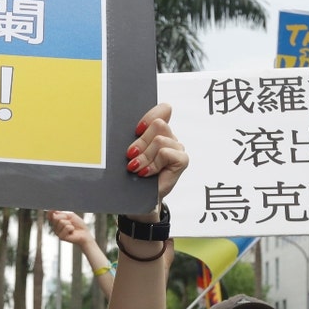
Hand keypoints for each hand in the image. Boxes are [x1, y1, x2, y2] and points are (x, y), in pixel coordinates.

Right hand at [47, 210, 91, 246]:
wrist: (84, 233)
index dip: (50, 211)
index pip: (49, 215)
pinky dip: (71, 228)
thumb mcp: (70, 215)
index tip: (53, 210)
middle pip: (55, 217)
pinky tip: (72, 232)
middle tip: (70, 221)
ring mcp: (57, 232)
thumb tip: (52, 212)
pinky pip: (66, 227)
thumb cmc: (78, 224)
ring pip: (61, 222)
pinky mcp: (61, 237)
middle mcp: (55, 227)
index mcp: (56, 222)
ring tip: (72, 227)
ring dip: (69, 223)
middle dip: (65, 217)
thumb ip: (61, 213)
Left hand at [125, 103, 188, 217]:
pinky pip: (166, 152)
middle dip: (141, 142)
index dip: (149, 117)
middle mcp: (170, 137)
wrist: (139, 199)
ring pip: (160, 140)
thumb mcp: (132, 152)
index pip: (164, 109)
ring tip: (137, 167)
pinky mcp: (182, 160)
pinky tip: (147, 172)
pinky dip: (154, 163)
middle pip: (158, 124)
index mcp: (159, 131)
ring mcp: (177, 148)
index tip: (137, 130)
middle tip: (132, 156)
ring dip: (145, 156)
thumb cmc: (134, 175)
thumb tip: (127, 127)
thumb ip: (134, 138)